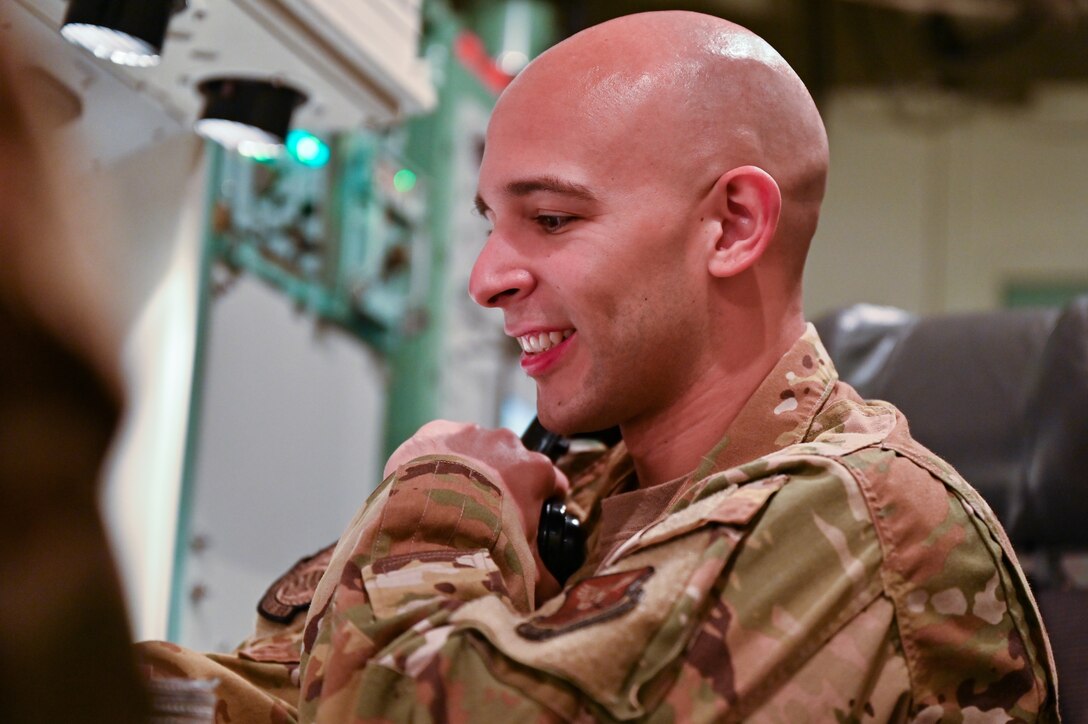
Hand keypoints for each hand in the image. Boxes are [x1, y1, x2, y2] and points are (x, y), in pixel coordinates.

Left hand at [384, 421, 569, 599]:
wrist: (429, 524)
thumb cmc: (484, 544)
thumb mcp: (522, 566)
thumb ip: (544, 575)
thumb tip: (554, 590)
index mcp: (537, 471)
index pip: (553, 482)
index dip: (545, 500)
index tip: (533, 516)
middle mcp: (508, 443)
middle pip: (513, 463)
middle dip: (504, 485)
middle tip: (486, 515)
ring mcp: (471, 434)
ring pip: (477, 450)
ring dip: (470, 469)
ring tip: (451, 500)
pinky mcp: (436, 431)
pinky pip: (442, 441)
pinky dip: (438, 458)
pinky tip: (428, 484)